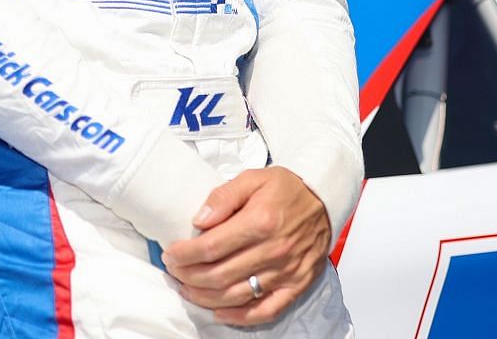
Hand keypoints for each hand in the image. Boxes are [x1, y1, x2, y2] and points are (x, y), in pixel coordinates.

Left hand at [161, 167, 331, 325]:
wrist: (325, 201)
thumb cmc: (287, 190)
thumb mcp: (253, 178)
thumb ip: (223, 197)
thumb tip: (199, 219)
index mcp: (260, 222)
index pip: (212, 246)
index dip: (185, 254)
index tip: (171, 254)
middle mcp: (274, 251)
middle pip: (220, 275)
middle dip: (189, 276)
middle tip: (174, 271)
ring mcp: (286, 272)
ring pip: (237, 296)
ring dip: (206, 297)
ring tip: (187, 289)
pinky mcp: (296, 286)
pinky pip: (266, 310)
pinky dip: (240, 317)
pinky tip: (220, 312)